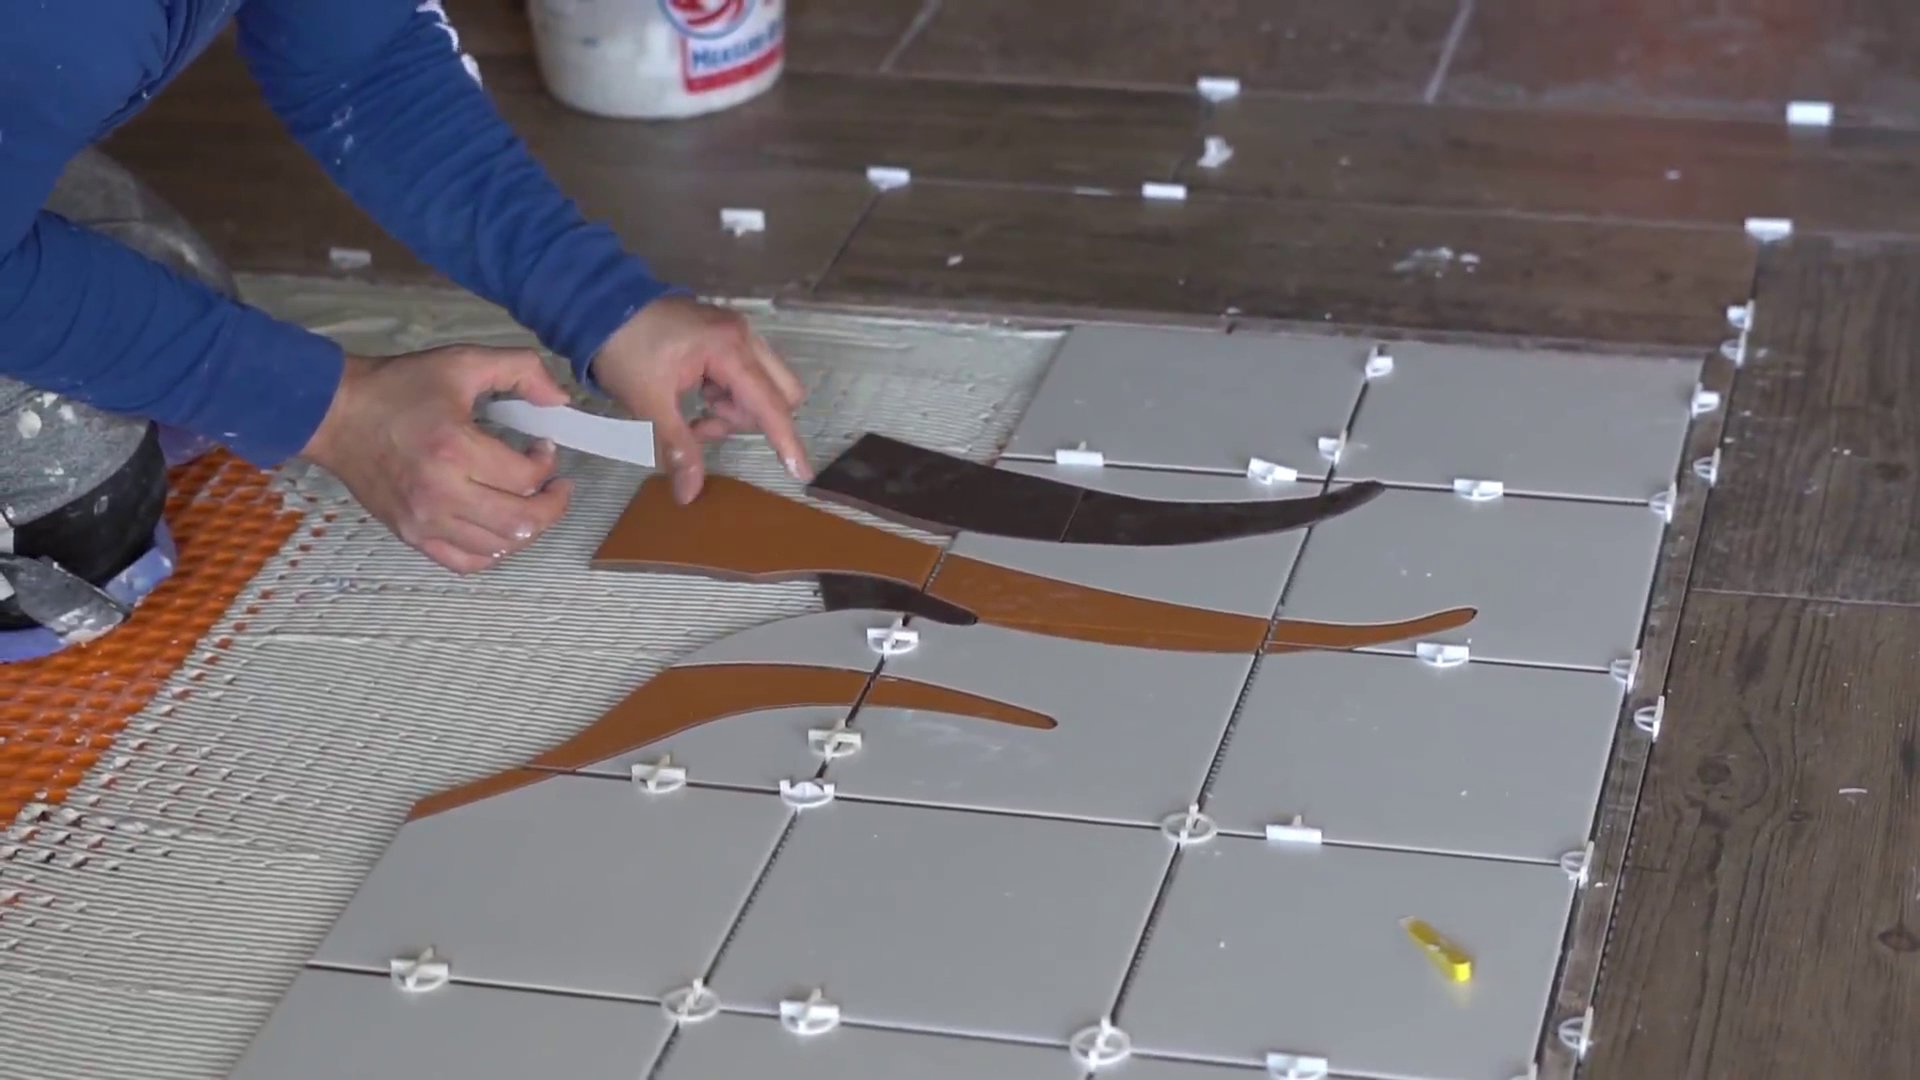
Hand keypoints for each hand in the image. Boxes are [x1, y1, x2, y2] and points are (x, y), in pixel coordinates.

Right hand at [302, 346, 573, 573]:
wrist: (335, 414)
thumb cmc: (398, 387)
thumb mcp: (462, 362)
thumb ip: (520, 369)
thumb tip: (560, 399)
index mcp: (455, 449)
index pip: (526, 478)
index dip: (547, 465)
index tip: (542, 448)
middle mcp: (441, 493)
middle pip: (521, 522)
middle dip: (551, 505)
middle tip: (554, 486)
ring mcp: (424, 521)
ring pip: (499, 547)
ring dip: (527, 528)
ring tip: (530, 503)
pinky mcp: (411, 535)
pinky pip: (465, 562)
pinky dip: (492, 551)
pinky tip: (499, 527)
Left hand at [589, 296, 808, 502]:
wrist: (601, 304)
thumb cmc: (625, 349)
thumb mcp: (649, 402)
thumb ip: (677, 447)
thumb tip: (689, 495)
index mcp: (729, 348)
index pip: (769, 403)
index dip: (785, 441)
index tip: (801, 472)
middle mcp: (743, 337)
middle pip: (778, 393)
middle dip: (748, 420)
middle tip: (704, 424)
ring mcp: (736, 333)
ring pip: (762, 386)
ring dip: (734, 410)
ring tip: (692, 413)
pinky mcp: (726, 335)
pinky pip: (746, 374)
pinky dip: (727, 395)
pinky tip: (696, 395)